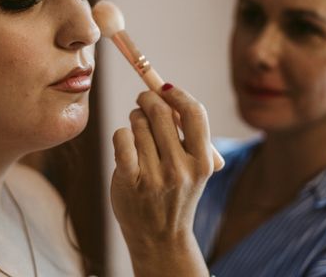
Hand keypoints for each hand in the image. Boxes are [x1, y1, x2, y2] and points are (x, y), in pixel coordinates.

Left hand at [111, 84, 222, 276]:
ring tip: (138, 135)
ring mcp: (155, 176)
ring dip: (134, 120)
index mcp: (203, 162)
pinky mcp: (130, 180)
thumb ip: (185, 134)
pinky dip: (122, 135)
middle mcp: (181, 168)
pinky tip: (126, 144)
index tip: (166, 87)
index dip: (177, 93)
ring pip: (137, 123)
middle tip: (142, 100)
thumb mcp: (193, 168)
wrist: (160, 239)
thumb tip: (165, 92)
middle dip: (148, 99)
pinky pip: (122, 137)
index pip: (194, 113)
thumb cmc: (175, 193)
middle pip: (160, 112)